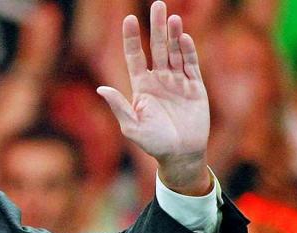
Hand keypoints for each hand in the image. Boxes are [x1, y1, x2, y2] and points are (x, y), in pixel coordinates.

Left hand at [97, 1, 210, 193]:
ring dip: (173, 35)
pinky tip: (184, 37)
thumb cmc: (153, 144)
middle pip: (156, 48)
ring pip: (175, 52)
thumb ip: (119, 107)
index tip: (128, 19)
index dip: (131, 38)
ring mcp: (178, 82)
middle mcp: (159, 80)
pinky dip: (188, 51)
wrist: (180, 155)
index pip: (134, 57)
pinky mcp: (195, 87)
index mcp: (142, 87)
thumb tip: (101, 89)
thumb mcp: (132, 127)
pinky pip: (191, 65)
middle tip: (158, 4)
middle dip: (156, 27)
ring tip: (172, 17)